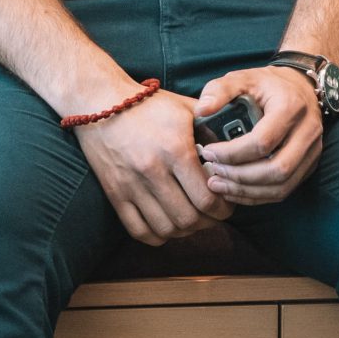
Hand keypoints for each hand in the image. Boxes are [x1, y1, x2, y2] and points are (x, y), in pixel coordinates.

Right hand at [73, 84, 230, 242]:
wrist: (101, 102)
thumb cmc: (149, 105)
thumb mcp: (187, 109)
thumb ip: (214, 129)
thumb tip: (237, 150)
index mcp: (176, 149)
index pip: (207, 198)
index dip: (224, 208)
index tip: (228, 203)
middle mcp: (152, 170)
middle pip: (189, 218)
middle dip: (209, 221)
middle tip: (214, 214)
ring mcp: (131, 185)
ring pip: (166, 228)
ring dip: (185, 230)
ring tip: (193, 219)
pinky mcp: (114, 193)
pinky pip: (138, 230)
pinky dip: (158, 235)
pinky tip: (168, 224)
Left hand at [194, 64, 324, 206]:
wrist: (301, 87)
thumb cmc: (267, 84)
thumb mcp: (242, 78)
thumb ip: (219, 90)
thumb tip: (202, 111)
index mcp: (291, 107)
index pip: (262, 141)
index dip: (232, 153)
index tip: (208, 152)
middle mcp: (307, 131)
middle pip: (277, 169)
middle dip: (240, 177)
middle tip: (212, 174)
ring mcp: (312, 151)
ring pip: (282, 186)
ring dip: (248, 191)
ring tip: (219, 185)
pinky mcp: (309, 165)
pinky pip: (284, 190)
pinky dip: (258, 196)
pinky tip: (234, 190)